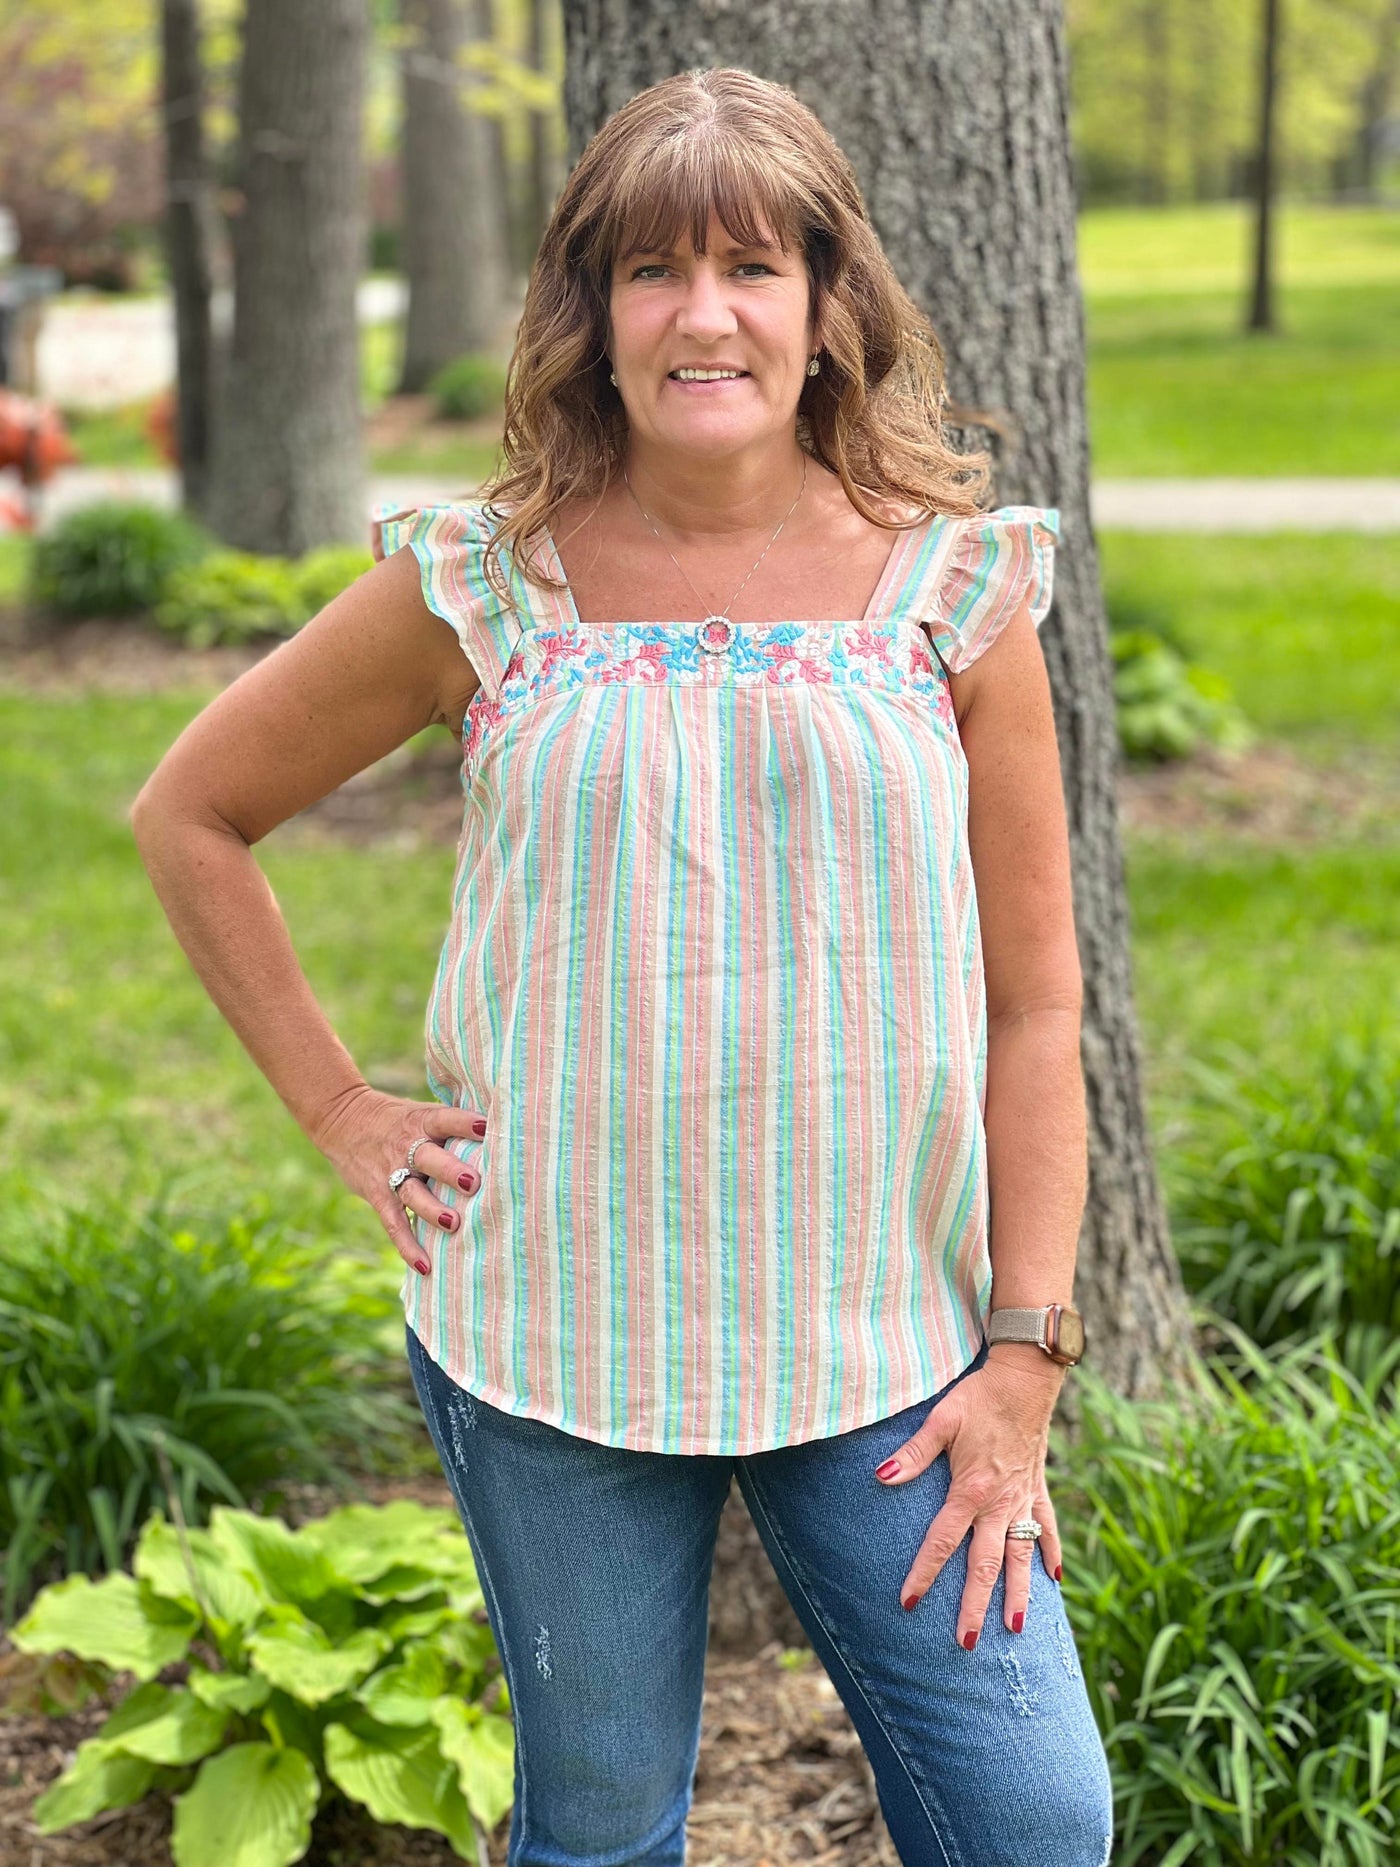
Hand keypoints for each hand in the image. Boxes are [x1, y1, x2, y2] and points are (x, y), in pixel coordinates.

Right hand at [310, 1083, 486, 1277]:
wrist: (342, 1121)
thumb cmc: (397, 1119)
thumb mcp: (421, 1112)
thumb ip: (452, 1124)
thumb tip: (499, 1128)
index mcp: (422, 1122)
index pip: (445, 1120)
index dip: (465, 1123)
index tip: (486, 1127)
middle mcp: (407, 1147)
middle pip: (429, 1158)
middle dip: (451, 1171)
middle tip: (474, 1184)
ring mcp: (391, 1173)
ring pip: (412, 1193)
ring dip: (432, 1209)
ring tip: (454, 1224)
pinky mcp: (379, 1196)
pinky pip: (394, 1223)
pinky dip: (408, 1246)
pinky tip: (425, 1267)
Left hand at [874, 1353, 1063, 1647]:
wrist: (1025, 1381)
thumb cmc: (977, 1399)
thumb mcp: (940, 1421)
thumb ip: (913, 1453)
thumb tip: (881, 1476)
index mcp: (971, 1490)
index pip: (942, 1541)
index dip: (925, 1573)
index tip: (910, 1603)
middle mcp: (1000, 1503)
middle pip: (985, 1564)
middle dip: (975, 1604)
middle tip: (967, 1642)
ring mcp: (1023, 1499)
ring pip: (1021, 1556)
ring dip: (1019, 1593)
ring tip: (1015, 1629)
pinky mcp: (1038, 1489)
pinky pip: (1047, 1528)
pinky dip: (1051, 1554)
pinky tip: (1055, 1580)